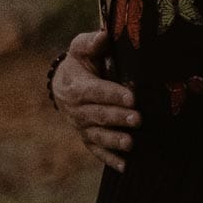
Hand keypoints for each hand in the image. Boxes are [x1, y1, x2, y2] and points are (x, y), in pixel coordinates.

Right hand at [52, 30, 140, 171]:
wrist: (64, 84)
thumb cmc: (80, 63)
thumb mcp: (81, 48)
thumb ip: (91, 43)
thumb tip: (104, 35)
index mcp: (76, 87)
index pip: (95, 91)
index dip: (112, 94)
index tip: (132, 96)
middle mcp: (76, 110)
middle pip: (98, 115)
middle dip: (118, 118)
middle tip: (138, 119)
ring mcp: (81, 126)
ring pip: (97, 135)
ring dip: (114, 141)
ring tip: (131, 144)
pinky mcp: (87, 137)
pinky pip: (97, 150)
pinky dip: (109, 159)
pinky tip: (125, 167)